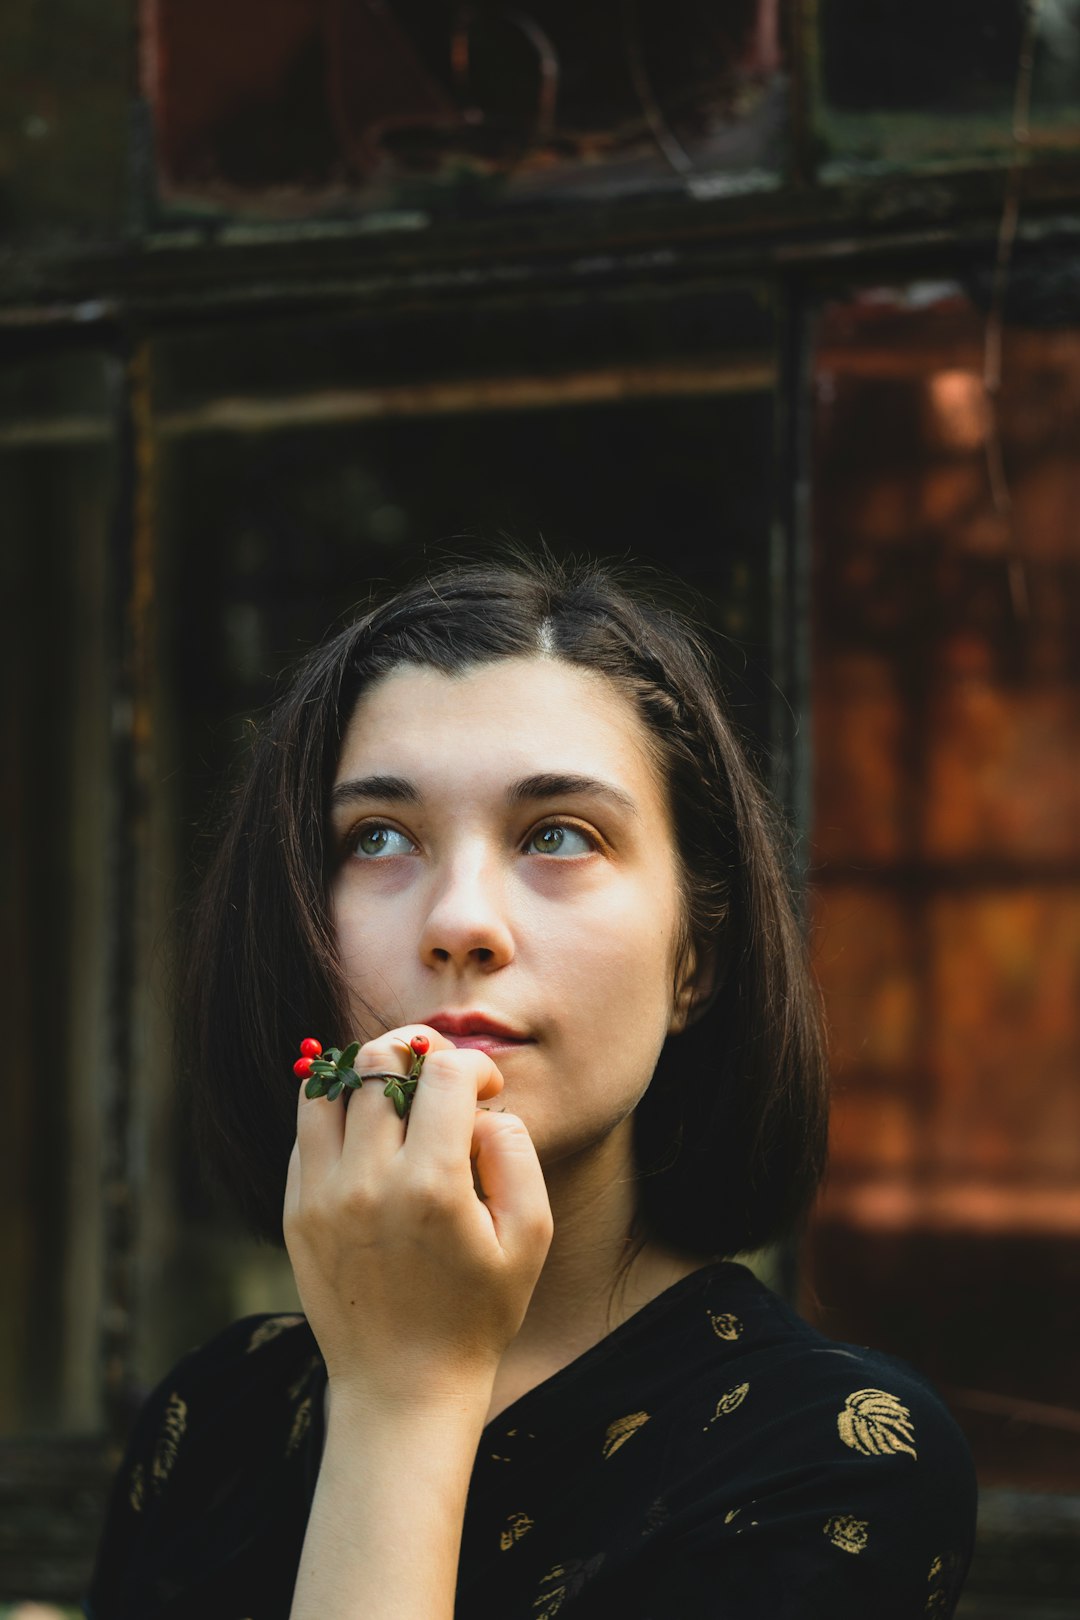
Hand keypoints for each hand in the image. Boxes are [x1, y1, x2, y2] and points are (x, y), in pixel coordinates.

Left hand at [283, 1025, 552, 1416]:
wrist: (402, 1389)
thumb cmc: (477, 1313)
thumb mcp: (530, 1236)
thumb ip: (514, 1152)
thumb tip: (479, 1106)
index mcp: (431, 1186)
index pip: (443, 1072)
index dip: (473, 1067)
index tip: (485, 1092)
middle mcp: (366, 1182)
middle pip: (379, 1062)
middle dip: (417, 1054)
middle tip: (439, 1081)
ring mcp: (321, 1195)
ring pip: (330, 1086)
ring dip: (369, 1077)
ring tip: (398, 1100)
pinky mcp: (296, 1210)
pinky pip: (307, 1130)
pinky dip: (338, 1116)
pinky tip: (370, 1141)